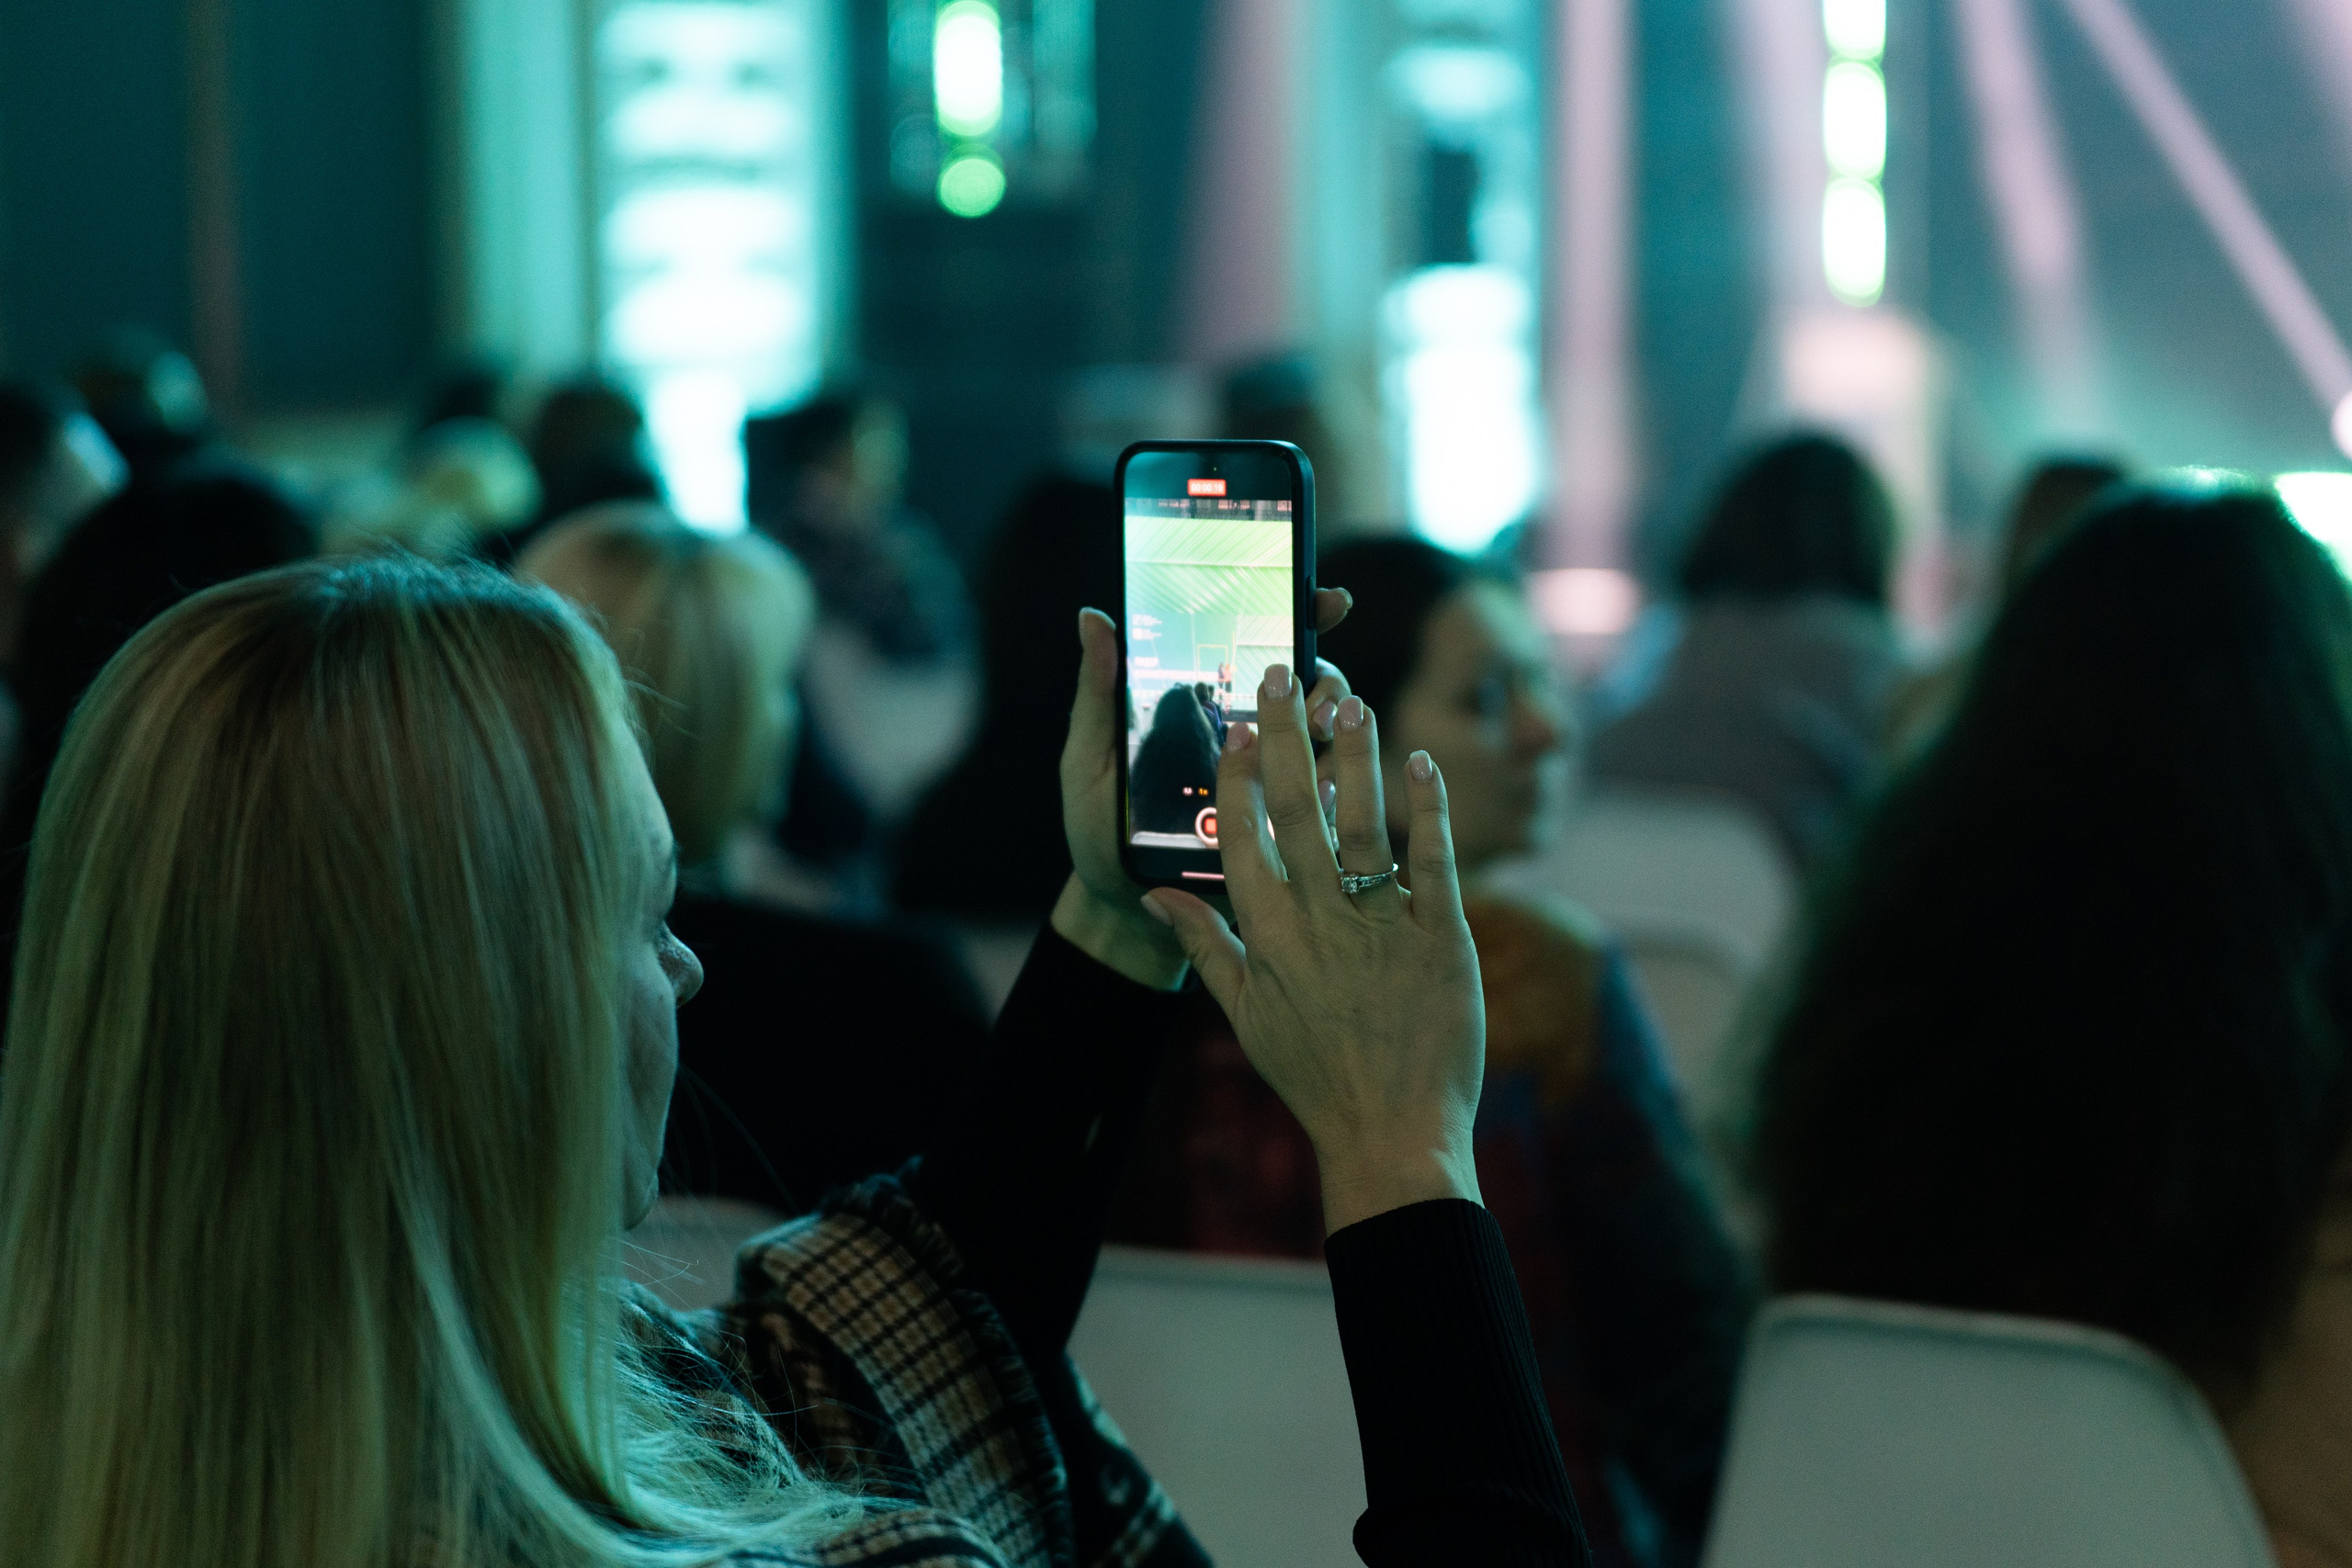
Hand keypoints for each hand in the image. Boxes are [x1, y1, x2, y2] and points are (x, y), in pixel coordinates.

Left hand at [1053, 589, 1354, 987]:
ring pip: (1327, 734)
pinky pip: (1328, 797)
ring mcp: (1270, 778)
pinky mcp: (1284, 825)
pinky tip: (1333, 779)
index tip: (1326, 600)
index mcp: (1203, 704)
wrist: (1119, 905)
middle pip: (1306, 684)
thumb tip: (1093, 617)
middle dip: (1324, 673)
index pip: (1258, 644)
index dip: (1300, 613)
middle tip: (1310, 682)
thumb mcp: (1090, 759)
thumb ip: (1098, 693)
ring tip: (1321, 726)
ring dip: (1334, 720)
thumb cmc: (1100, 826)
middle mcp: (1245, 733)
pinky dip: (1338, 782)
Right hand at [1141, 670, 1485, 1233]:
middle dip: (1286, 736)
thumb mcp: (1244, 1014)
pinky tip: (1423, 760)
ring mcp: (1383, 925)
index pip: (1243, 837)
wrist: (1392, 1134)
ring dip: (1355, 754)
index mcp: (1269, 936)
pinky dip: (1429, 808)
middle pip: (1297, 810)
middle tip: (1280, 674)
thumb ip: (1205, 946)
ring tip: (1350, 696)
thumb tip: (1156, 897)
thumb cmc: (1314, 1077)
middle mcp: (1321, 920)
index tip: (1231, 724)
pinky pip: (1435, 860)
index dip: (1236, 775)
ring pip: (1364, 821)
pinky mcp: (1442, 937)